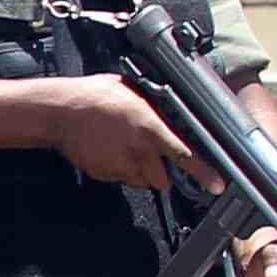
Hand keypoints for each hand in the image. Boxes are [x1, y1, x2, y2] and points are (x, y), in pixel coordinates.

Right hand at [46, 76, 200, 192]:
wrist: (59, 110)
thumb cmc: (95, 95)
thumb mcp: (134, 92)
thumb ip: (154, 110)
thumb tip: (170, 113)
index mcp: (150, 128)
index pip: (185, 156)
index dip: (203, 173)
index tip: (216, 185)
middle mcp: (138, 151)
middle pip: (163, 179)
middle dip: (162, 173)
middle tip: (152, 158)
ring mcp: (119, 165)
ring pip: (141, 181)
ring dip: (141, 172)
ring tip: (126, 151)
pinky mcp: (103, 173)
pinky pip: (119, 178)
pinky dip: (118, 170)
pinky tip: (108, 151)